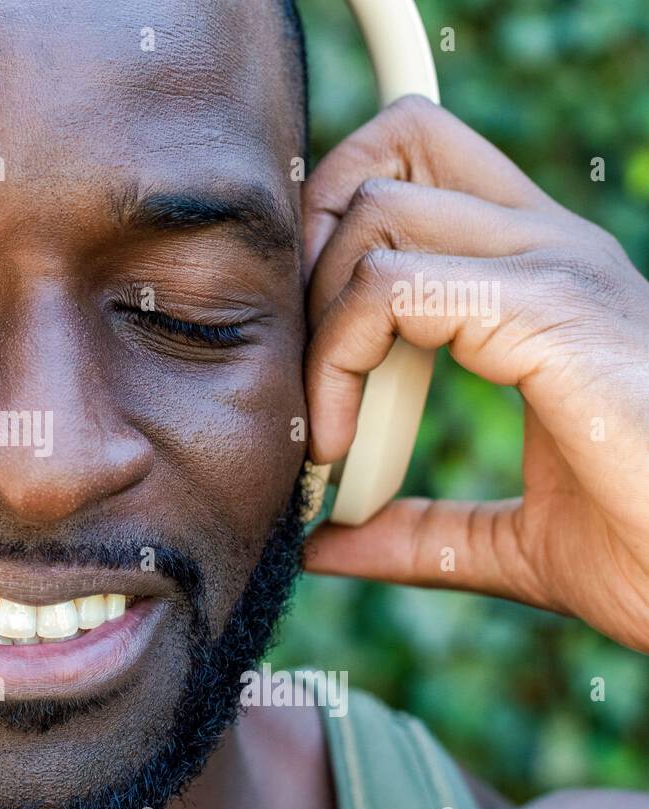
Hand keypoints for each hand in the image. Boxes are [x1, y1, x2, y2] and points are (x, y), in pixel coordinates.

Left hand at [302, 95, 648, 651]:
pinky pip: (389, 287)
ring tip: (324, 422)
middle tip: (303, 355)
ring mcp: (555, 270)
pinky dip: (337, 361)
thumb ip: (417, 530)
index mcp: (540, 281)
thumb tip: (327, 542)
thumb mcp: (508, 540)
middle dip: (311, 239)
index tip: (310, 350)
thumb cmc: (647, 552)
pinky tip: (342, 442)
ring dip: (317, 317)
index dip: (334, 233)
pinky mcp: (550, 310)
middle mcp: (549, 250)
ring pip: (373, 209)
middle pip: (392, 146)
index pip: (419, 169)